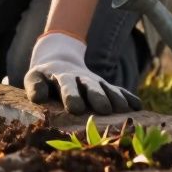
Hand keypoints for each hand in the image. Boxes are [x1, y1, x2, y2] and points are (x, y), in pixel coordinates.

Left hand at [24, 32, 141, 114]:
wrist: (59, 61)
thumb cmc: (44, 78)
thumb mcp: (34, 78)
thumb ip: (35, 86)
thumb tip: (39, 97)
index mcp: (61, 77)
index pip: (66, 85)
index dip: (71, 95)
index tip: (75, 108)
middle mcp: (80, 78)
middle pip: (89, 86)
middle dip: (96, 96)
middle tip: (103, 109)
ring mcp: (94, 82)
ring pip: (105, 88)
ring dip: (114, 97)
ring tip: (123, 109)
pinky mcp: (105, 86)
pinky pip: (118, 90)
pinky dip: (127, 97)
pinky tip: (138, 107)